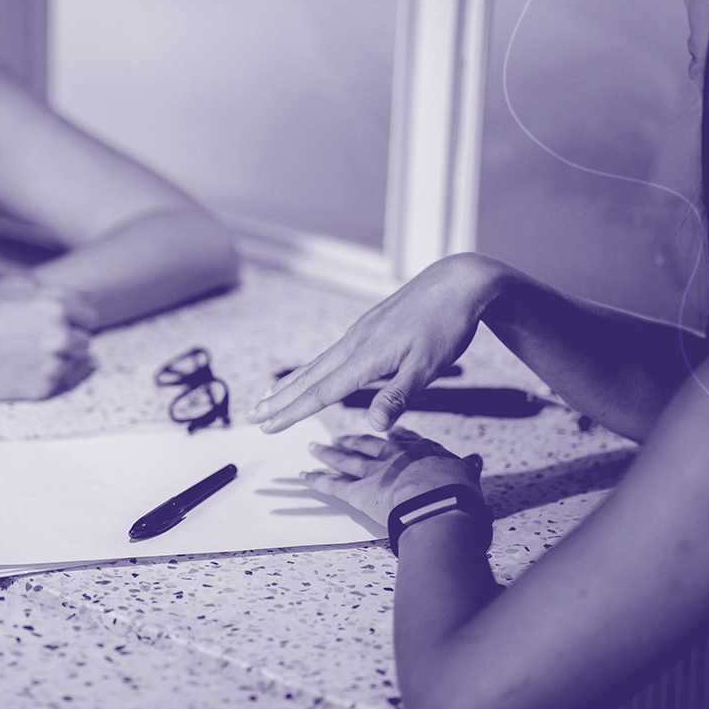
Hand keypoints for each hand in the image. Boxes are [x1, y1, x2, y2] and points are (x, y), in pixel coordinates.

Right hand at [0, 290, 91, 400]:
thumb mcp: (9, 288)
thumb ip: (47, 289)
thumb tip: (84, 295)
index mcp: (54, 304)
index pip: (89, 314)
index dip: (75, 320)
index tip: (60, 325)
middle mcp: (60, 331)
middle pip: (85, 339)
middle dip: (70, 341)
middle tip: (43, 344)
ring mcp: (54, 361)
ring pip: (79, 362)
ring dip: (65, 360)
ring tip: (35, 357)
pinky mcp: (45, 386)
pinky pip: (66, 382)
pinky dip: (53, 378)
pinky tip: (30, 371)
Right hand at [247, 253, 502, 432]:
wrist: (457, 282)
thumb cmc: (447, 325)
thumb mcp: (428, 367)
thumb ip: (398, 397)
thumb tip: (373, 426)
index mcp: (366, 357)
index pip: (321, 391)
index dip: (293, 412)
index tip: (267, 427)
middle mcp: (354, 343)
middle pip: (308, 377)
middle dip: (279, 399)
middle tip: (251, 415)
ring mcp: (359, 333)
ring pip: (316, 364)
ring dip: (290, 384)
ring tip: (268, 397)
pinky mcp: (368, 328)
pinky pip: (330, 354)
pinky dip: (311, 369)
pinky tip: (311, 373)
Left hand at [301, 428, 482, 524]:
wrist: (439, 504)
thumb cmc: (457, 493)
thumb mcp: (467, 475)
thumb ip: (467, 467)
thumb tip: (476, 460)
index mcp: (420, 451)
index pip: (403, 439)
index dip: (393, 436)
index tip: (386, 431)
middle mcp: (393, 456)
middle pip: (368, 445)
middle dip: (353, 441)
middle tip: (339, 438)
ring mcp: (373, 472)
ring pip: (345, 460)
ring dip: (328, 454)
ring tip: (313, 448)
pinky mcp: (359, 492)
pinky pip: (332, 485)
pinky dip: (316, 480)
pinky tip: (303, 476)